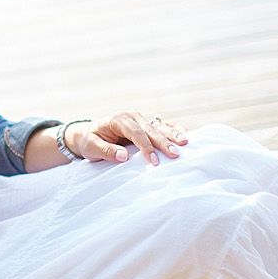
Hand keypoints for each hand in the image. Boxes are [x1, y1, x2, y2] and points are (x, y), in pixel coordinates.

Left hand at [69, 111, 188, 165]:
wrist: (91, 134)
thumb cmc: (91, 141)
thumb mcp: (91, 147)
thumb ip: (106, 151)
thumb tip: (123, 156)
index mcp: (119, 119)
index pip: (135, 133)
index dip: (145, 147)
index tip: (154, 161)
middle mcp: (132, 117)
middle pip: (150, 130)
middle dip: (163, 142)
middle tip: (175, 154)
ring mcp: (142, 120)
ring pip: (159, 127)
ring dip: (172, 135)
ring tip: (185, 142)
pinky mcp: (147, 125)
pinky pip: (163, 126)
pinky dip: (174, 129)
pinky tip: (186, 135)